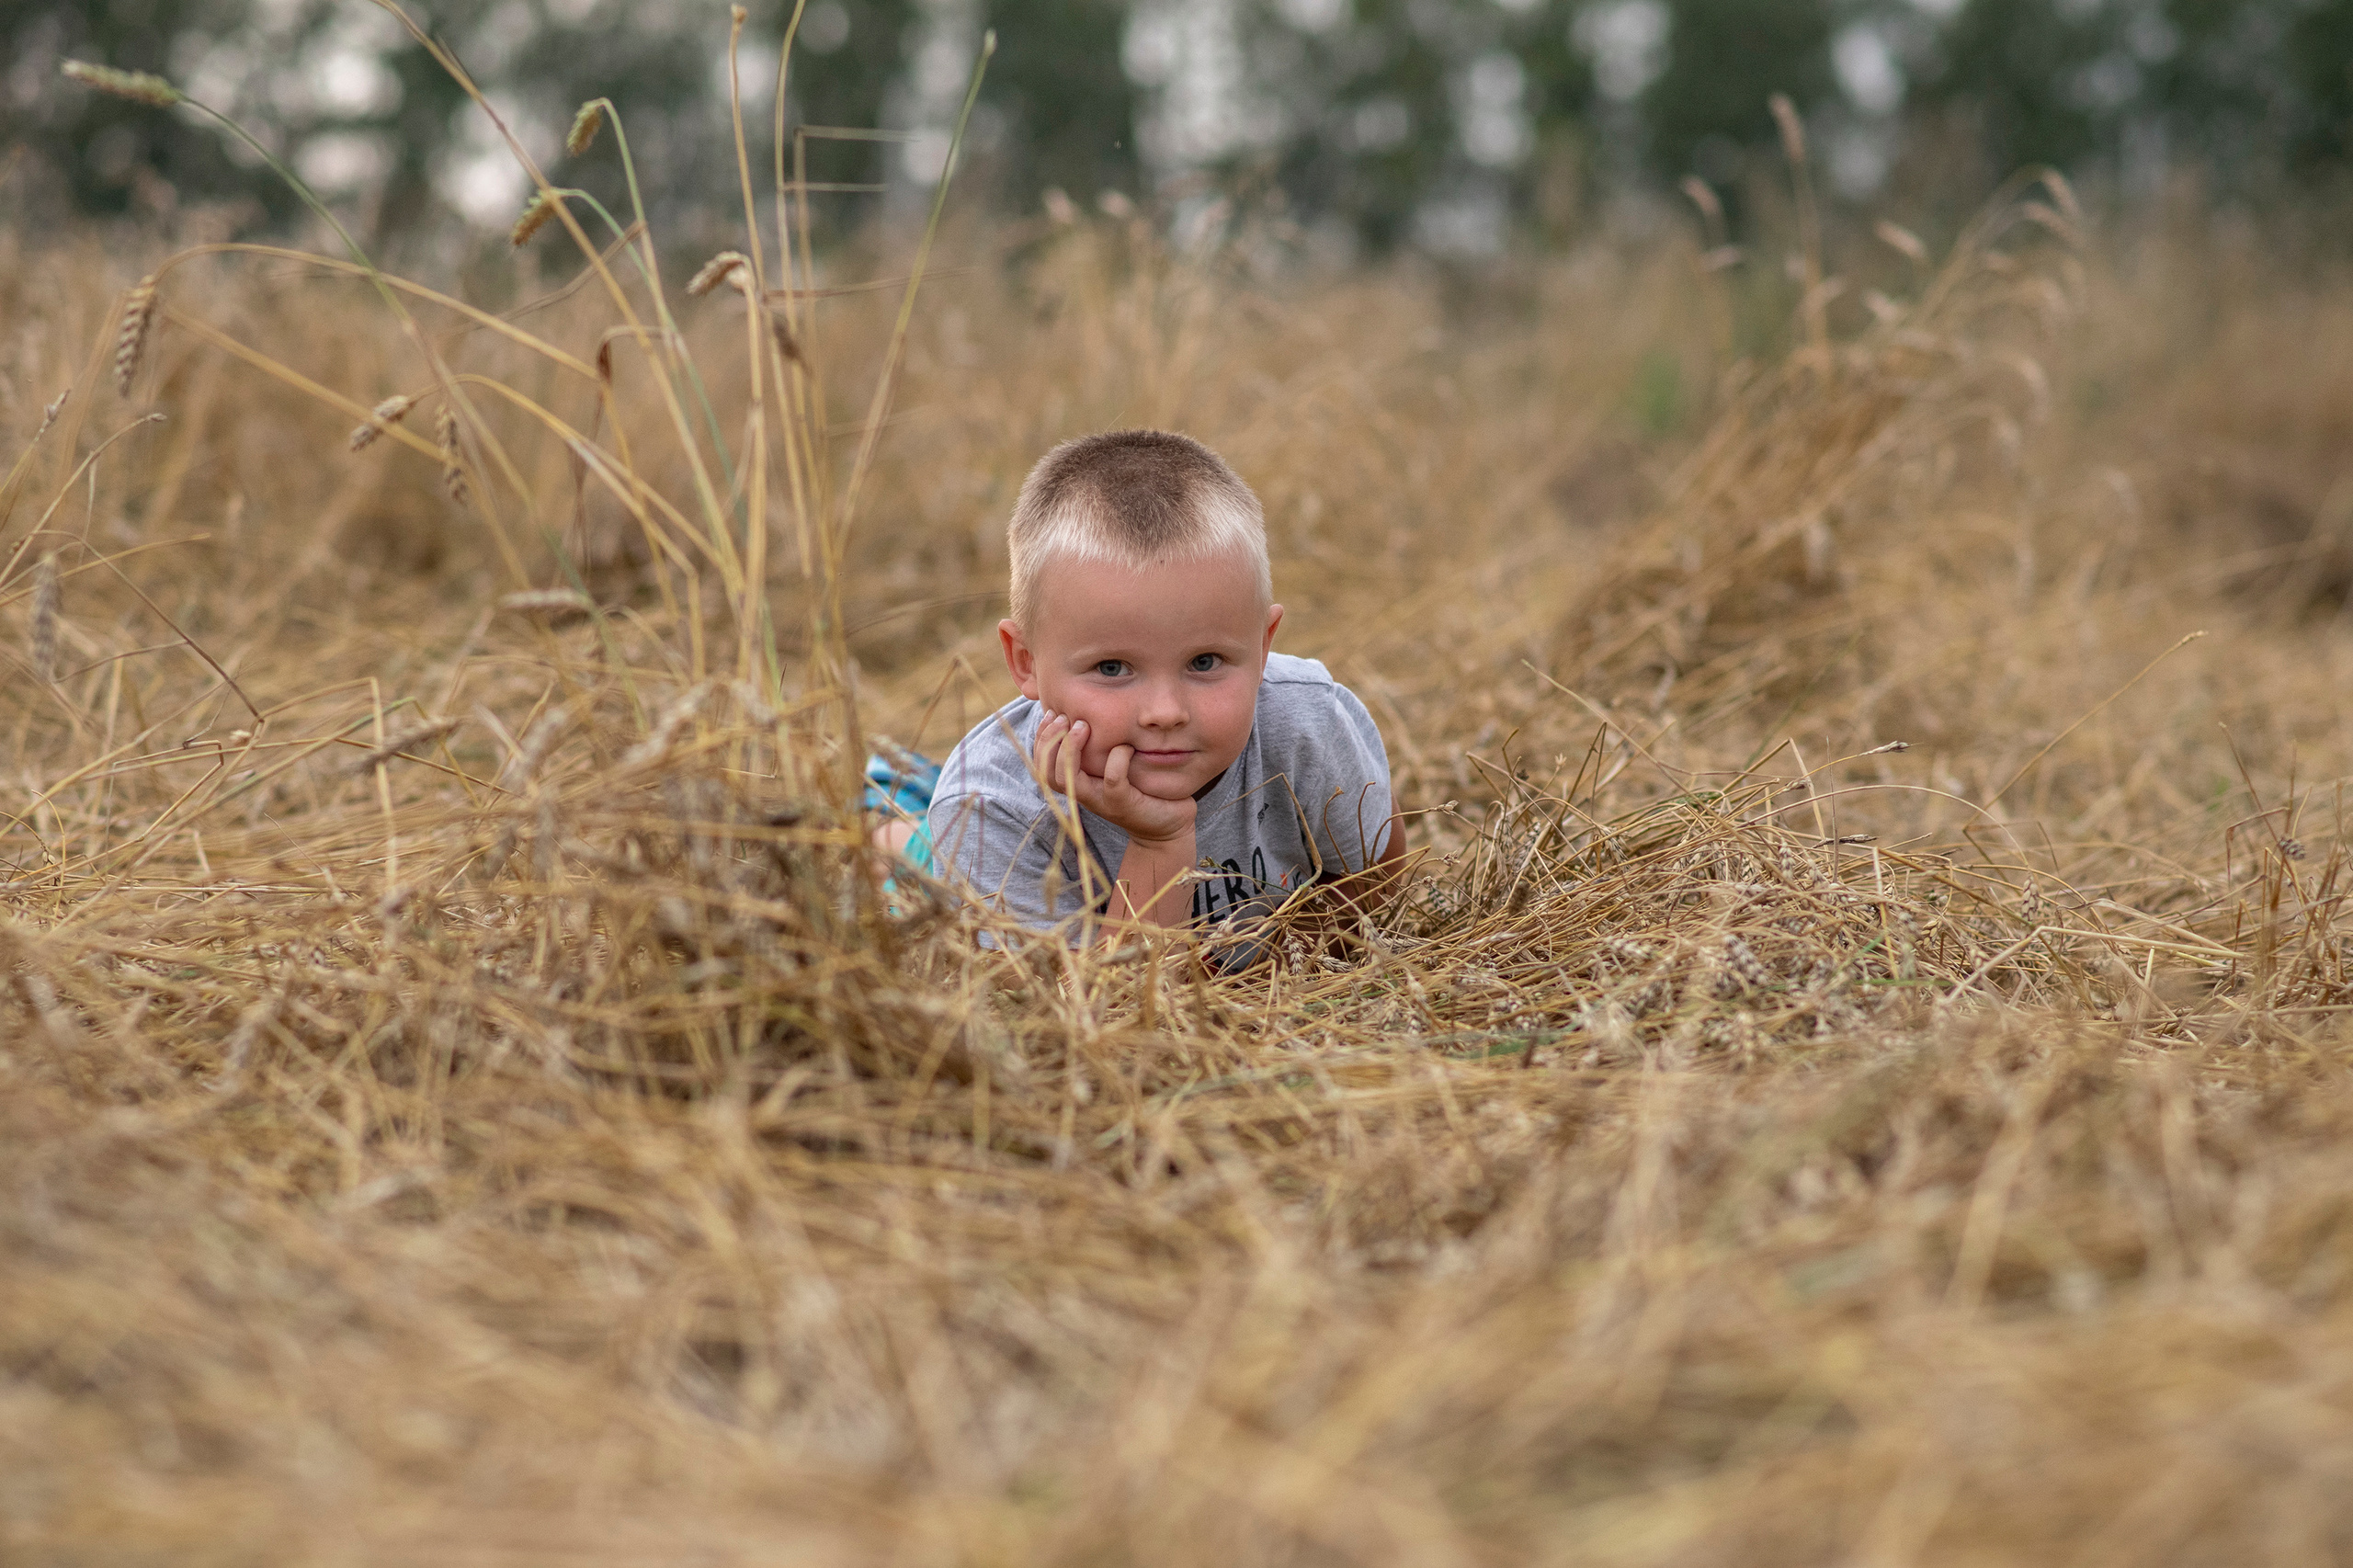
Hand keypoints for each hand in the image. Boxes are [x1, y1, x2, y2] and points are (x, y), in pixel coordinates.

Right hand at [1033, 708, 1195, 845]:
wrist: (1167, 825)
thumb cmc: (1141, 789)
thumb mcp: (1114, 765)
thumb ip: (1099, 747)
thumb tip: (1085, 712)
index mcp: (1077, 784)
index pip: (1041, 766)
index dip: (1040, 739)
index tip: (1051, 713)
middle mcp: (1083, 795)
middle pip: (1047, 774)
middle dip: (1049, 741)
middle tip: (1064, 717)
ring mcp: (1101, 802)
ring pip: (1069, 779)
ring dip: (1071, 749)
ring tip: (1083, 726)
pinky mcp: (1122, 805)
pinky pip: (1112, 780)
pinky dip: (1117, 759)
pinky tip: (1126, 747)